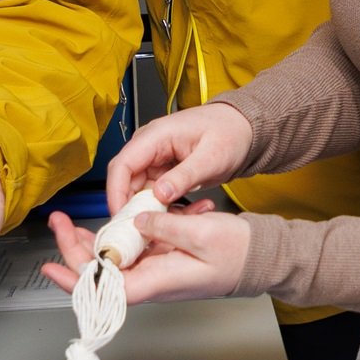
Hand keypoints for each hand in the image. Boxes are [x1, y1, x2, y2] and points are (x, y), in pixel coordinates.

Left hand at [38, 208, 252, 303]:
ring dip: (92, 238)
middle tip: (60, 221)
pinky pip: (131, 247)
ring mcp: (154, 268)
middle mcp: (149, 279)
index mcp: (155, 281)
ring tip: (72, 220)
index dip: (75, 280)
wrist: (258, 256)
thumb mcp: (201, 234)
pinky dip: (122, 230)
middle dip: (74, 248)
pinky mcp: (160, 257)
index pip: (104, 290)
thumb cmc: (236, 254)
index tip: (52, 266)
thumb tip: (136, 221)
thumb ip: (165, 227)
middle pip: (100, 272)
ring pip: (112, 258)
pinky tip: (122, 213)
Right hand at [105, 101, 253, 212]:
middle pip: (125, 180)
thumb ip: (185, 176)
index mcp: (156, 135)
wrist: (244, 129)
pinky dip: (161, 206)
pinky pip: (153, 192)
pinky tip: (175, 214)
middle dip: (130, 206)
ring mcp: (155, 158)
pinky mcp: (163, 170)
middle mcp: (150, 146)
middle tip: (140, 230)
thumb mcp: (211, 157)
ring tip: (165, 222)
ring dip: (148, 208)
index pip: (122, 165)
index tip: (122, 216)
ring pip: (139, 190)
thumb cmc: (230, 133)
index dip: (116, 192)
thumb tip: (160, 194)